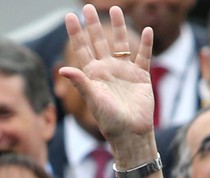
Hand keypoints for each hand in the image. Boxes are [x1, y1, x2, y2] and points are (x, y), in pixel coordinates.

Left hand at [59, 4, 153, 143]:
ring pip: (121, 44)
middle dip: (94, 25)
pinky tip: (146, 30)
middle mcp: (107, 70)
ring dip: (119, 27)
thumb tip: (63, 68)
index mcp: (93, 75)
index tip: (69, 16)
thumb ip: (80, 82)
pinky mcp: (141, 77)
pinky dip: (145, 44)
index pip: (82, 49)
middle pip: (99, 42)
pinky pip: (143, 56)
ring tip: (116, 9)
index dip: (76, 33)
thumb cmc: (109, 120)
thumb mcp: (93, 100)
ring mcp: (124, 72)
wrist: (130, 133)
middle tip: (88, 7)